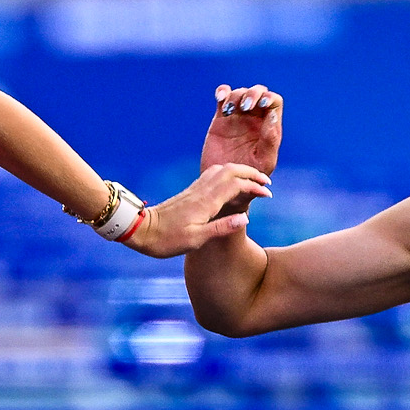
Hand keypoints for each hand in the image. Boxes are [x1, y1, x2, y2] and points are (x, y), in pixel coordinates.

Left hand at [125, 162, 272, 257]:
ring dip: (240, 172)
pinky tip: (230, 184)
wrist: (141, 229)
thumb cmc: (167, 239)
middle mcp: (202, 191)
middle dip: (251, 173)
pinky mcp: (190, 192)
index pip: (237, 185)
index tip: (268, 195)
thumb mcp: (196, 239)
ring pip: (222, 170)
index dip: (255, 187)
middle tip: (267, 182)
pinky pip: (212, 176)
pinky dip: (227, 175)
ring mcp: (195, 189)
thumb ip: (221, 228)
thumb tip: (245, 218)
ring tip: (253, 181)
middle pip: (231, 171)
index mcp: (206, 202)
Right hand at [202, 84, 282, 174]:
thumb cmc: (250, 178)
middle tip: (244, 108)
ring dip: (235, 96)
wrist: (226, 185)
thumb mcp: (264, 161)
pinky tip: (220, 99)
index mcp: (269, 127)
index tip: (261, 104)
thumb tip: (272, 114)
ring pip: (240, 93)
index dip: (269, 98)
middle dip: (252, 94)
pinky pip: (223, 98)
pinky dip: (222, 92)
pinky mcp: (221, 119)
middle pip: (258, 92)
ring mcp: (237, 117)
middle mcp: (254, 119)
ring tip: (228, 112)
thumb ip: (270, 139)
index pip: (274, 102)